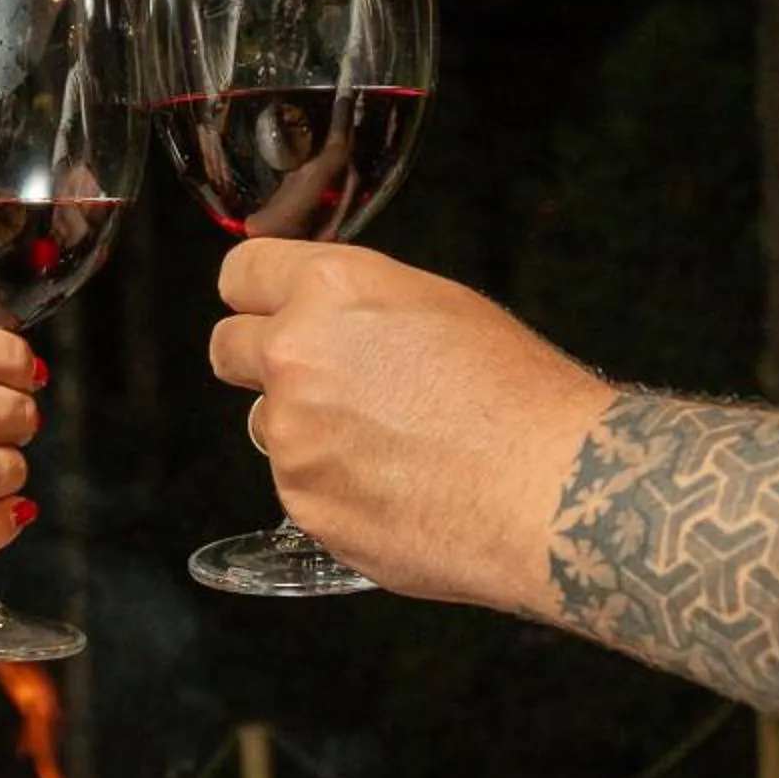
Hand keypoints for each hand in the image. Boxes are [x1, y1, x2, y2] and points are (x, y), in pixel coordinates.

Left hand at [210, 241, 610, 610]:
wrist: (551, 490)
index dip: (255, 294)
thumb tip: (333, 328)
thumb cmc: (520, 397)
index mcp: (332, 290)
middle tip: (319, 383)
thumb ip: (360, 311)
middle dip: (261, 362)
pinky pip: (302, 489)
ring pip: (271, 426)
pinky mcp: (304, 504)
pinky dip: (336, 491)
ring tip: (391, 449)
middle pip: (227, 349)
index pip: (241, 273)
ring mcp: (293, 437)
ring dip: (308, 434)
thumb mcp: (440, 308)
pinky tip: (399, 491)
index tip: (264, 310)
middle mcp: (296, 356)